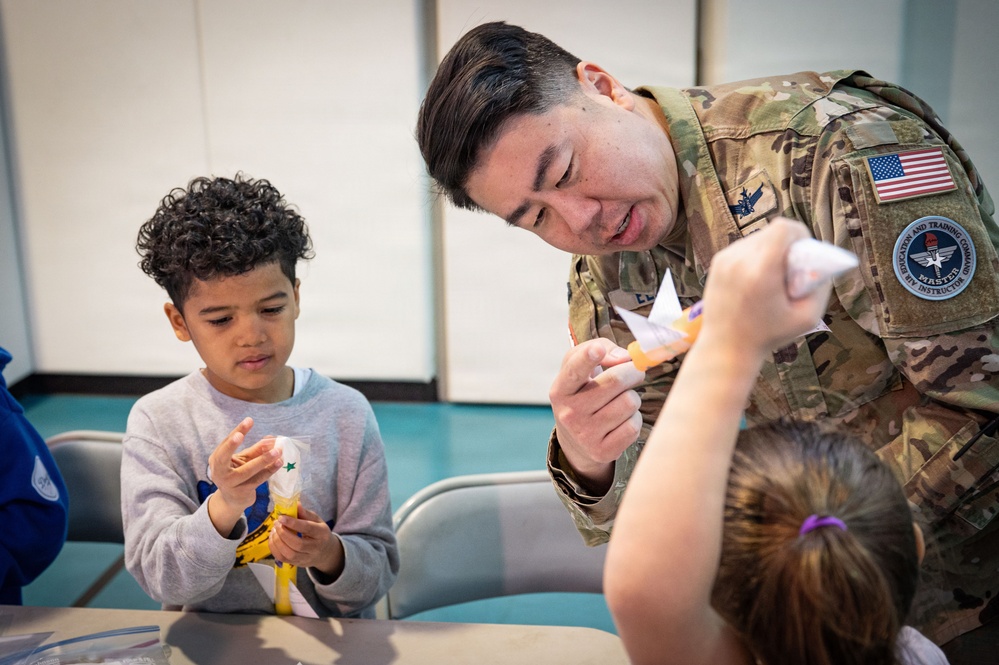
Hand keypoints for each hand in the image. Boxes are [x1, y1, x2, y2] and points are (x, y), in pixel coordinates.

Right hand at [206, 418, 282, 535]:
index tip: (249, 421)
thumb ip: (255, 450)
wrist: (232, 500)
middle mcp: (218, 472)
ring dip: (263, 460)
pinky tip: (279, 463)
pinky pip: (257, 480)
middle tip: (241, 435)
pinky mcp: (241, 492)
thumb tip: (271, 438)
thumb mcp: (243, 460)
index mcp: (216, 460)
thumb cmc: (237, 474)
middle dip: (232, 445)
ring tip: (278, 450)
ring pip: (246, 470)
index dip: (237, 431)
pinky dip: (269, 470)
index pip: (226, 443)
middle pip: (224, 457)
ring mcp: (229, 484)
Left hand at [269, 505, 344, 579]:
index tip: (281, 517)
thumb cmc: (319, 533)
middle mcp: (315, 548)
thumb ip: (305, 513)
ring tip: (274, 530)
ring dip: (277, 541)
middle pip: (298, 544)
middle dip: (283, 533)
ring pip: (289, 554)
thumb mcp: (316, 520)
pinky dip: (274, 549)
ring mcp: (306, 558)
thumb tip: (295, 504)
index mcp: (322, 534)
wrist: (325, 552)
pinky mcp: (297, 564)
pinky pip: (283, 559)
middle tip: (277, 523)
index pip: (307, 529)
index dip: (293, 523)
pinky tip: (273, 539)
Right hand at [550, 338, 645, 492]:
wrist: (577, 441)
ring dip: (633, 398)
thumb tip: (623, 357)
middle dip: (633, 371)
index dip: (587, 357)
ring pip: (630, 403)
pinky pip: (633, 426)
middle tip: (635, 371)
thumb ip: (600, 348)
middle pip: (616, 380)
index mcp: (561, 389)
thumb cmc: (584, 394)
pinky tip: (621, 421)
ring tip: (621, 402)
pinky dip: (634, 420)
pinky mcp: (602, 451)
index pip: (574, 370)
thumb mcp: (582, 369)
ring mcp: (585, 434)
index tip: (597, 349)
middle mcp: (570, 412)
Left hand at [699, 218, 831, 355]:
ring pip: (757, 238)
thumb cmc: (768, 336)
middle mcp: (740, 259)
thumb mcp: (808, 317)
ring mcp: (725, 259)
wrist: (726, 348)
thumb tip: (823, 263)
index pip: (783, 228)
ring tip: (771, 279)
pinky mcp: (717, 262)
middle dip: (786, 246)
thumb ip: (821, 286)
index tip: (803, 254)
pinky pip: (744, 248)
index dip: (799, 235)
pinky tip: (756, 280)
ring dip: (769, 251)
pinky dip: (754, 257)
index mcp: (761, 270)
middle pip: (772, 232)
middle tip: (789, 271)